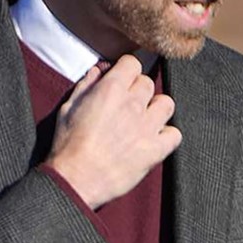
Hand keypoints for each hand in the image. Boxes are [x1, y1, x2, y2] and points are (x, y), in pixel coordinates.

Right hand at [46, 55, 181, 208]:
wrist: (75, 179)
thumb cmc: (68, 145)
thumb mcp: (68, 108)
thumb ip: (86, 86)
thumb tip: (98, 71)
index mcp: (110, 89)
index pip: (132, 63)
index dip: (127, 70)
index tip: (123, 79)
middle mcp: (133, 104)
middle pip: (148, 83)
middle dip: (138, 91)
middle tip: (128, 105)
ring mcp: (147, 127)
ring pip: (167, 104)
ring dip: (157, 109)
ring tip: (145, 120)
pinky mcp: (155, 150)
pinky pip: (175, 134)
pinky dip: (167, 136)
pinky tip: (154, 140)